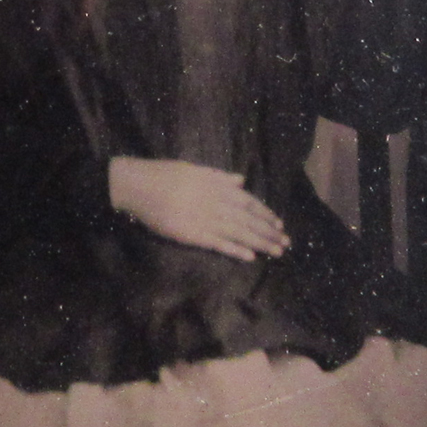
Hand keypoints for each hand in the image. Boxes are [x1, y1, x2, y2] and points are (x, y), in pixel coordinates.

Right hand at [108, 157, 289, 262]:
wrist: (140, 186)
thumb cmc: (165, 174)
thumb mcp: (195, 169)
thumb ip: (219, 176)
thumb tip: (241, 180)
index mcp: (218, 187)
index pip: (249, 202)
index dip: (265, 214)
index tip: (278, 224)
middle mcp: (217, 203)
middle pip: (248, 220)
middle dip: (268, 232)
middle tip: (286, 243)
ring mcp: (205, 220)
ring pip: (239, 233)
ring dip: (259, 243)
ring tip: (276, 252)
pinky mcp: (193, 235)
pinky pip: (218, 244)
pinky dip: (235, 250)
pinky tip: (250, 257)